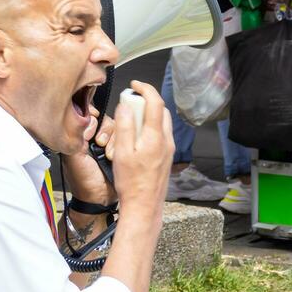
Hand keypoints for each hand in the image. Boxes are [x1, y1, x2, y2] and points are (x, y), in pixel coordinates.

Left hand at [61, 111, 115, 207]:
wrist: (98, 199)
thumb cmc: (83, 182)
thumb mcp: (73, 158)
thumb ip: (75, 137)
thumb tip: (87, 120)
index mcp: (81, 137)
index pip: (90, 116)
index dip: (93, 118)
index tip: (93, 127)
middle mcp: (96, 138)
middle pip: (107, 120)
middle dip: (105, 131)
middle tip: (100, 144)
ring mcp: (111, 144)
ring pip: (119, 129)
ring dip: (114, 141)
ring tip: (108, 155)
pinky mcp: (123, 150)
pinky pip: (128, 139)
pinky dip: (123, 145)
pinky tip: (115, 156)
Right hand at [106, 80, 171, 215]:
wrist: (145, 206)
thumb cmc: (131, 183)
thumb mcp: (122, 152)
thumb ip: (125, 126)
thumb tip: (127, 104)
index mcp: (155, 137)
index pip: (156, 102)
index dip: (145, 89)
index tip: (135, 84)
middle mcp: (166, 141)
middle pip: (162, 110)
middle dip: (147, 100)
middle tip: (131, 101)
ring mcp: (169, 149)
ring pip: (163, 122)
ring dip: (150, 113)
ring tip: (133, 117)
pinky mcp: (168, 157)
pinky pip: (162, 134)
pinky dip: (152, 126)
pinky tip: (139, 135)